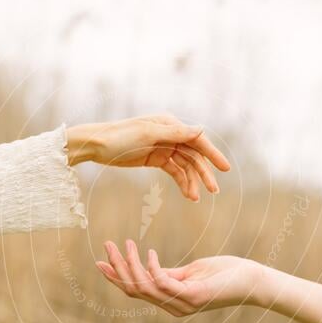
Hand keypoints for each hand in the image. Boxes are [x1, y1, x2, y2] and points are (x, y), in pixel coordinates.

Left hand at [66, 115, 229, 201]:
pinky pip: (173, 171)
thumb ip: (175, 133)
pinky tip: (187, 193)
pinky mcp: (155, 158)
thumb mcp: (147, 134)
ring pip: (184, 166)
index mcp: (170, 124)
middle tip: (214, 190)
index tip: (225, 168)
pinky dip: (181, 182)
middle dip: (204, 172)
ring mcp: (163, 147)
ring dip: (191, 181)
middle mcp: (170, 134)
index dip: (212, 154)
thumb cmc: (119, 137)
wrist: (96, 146)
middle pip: (193, 155)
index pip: (197, 139)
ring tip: (195, 198)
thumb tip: (200, 129)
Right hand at [95, 240, 264, 315]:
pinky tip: (149, 251)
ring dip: (130, 264)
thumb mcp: (192, 273)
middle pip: (134, 290)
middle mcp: (173, 306)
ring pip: (144, 287)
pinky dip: (152, 267)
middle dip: (117, 268)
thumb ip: (170, 274)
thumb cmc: (225, 274)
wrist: (253, 281)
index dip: (116, 277)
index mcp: (170, 300)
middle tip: (106, 246)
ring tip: (125, 243)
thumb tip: (148, 266)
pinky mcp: (193, 296)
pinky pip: (163, 282)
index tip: (100, 261)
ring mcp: (182, 303)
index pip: (135, 291)